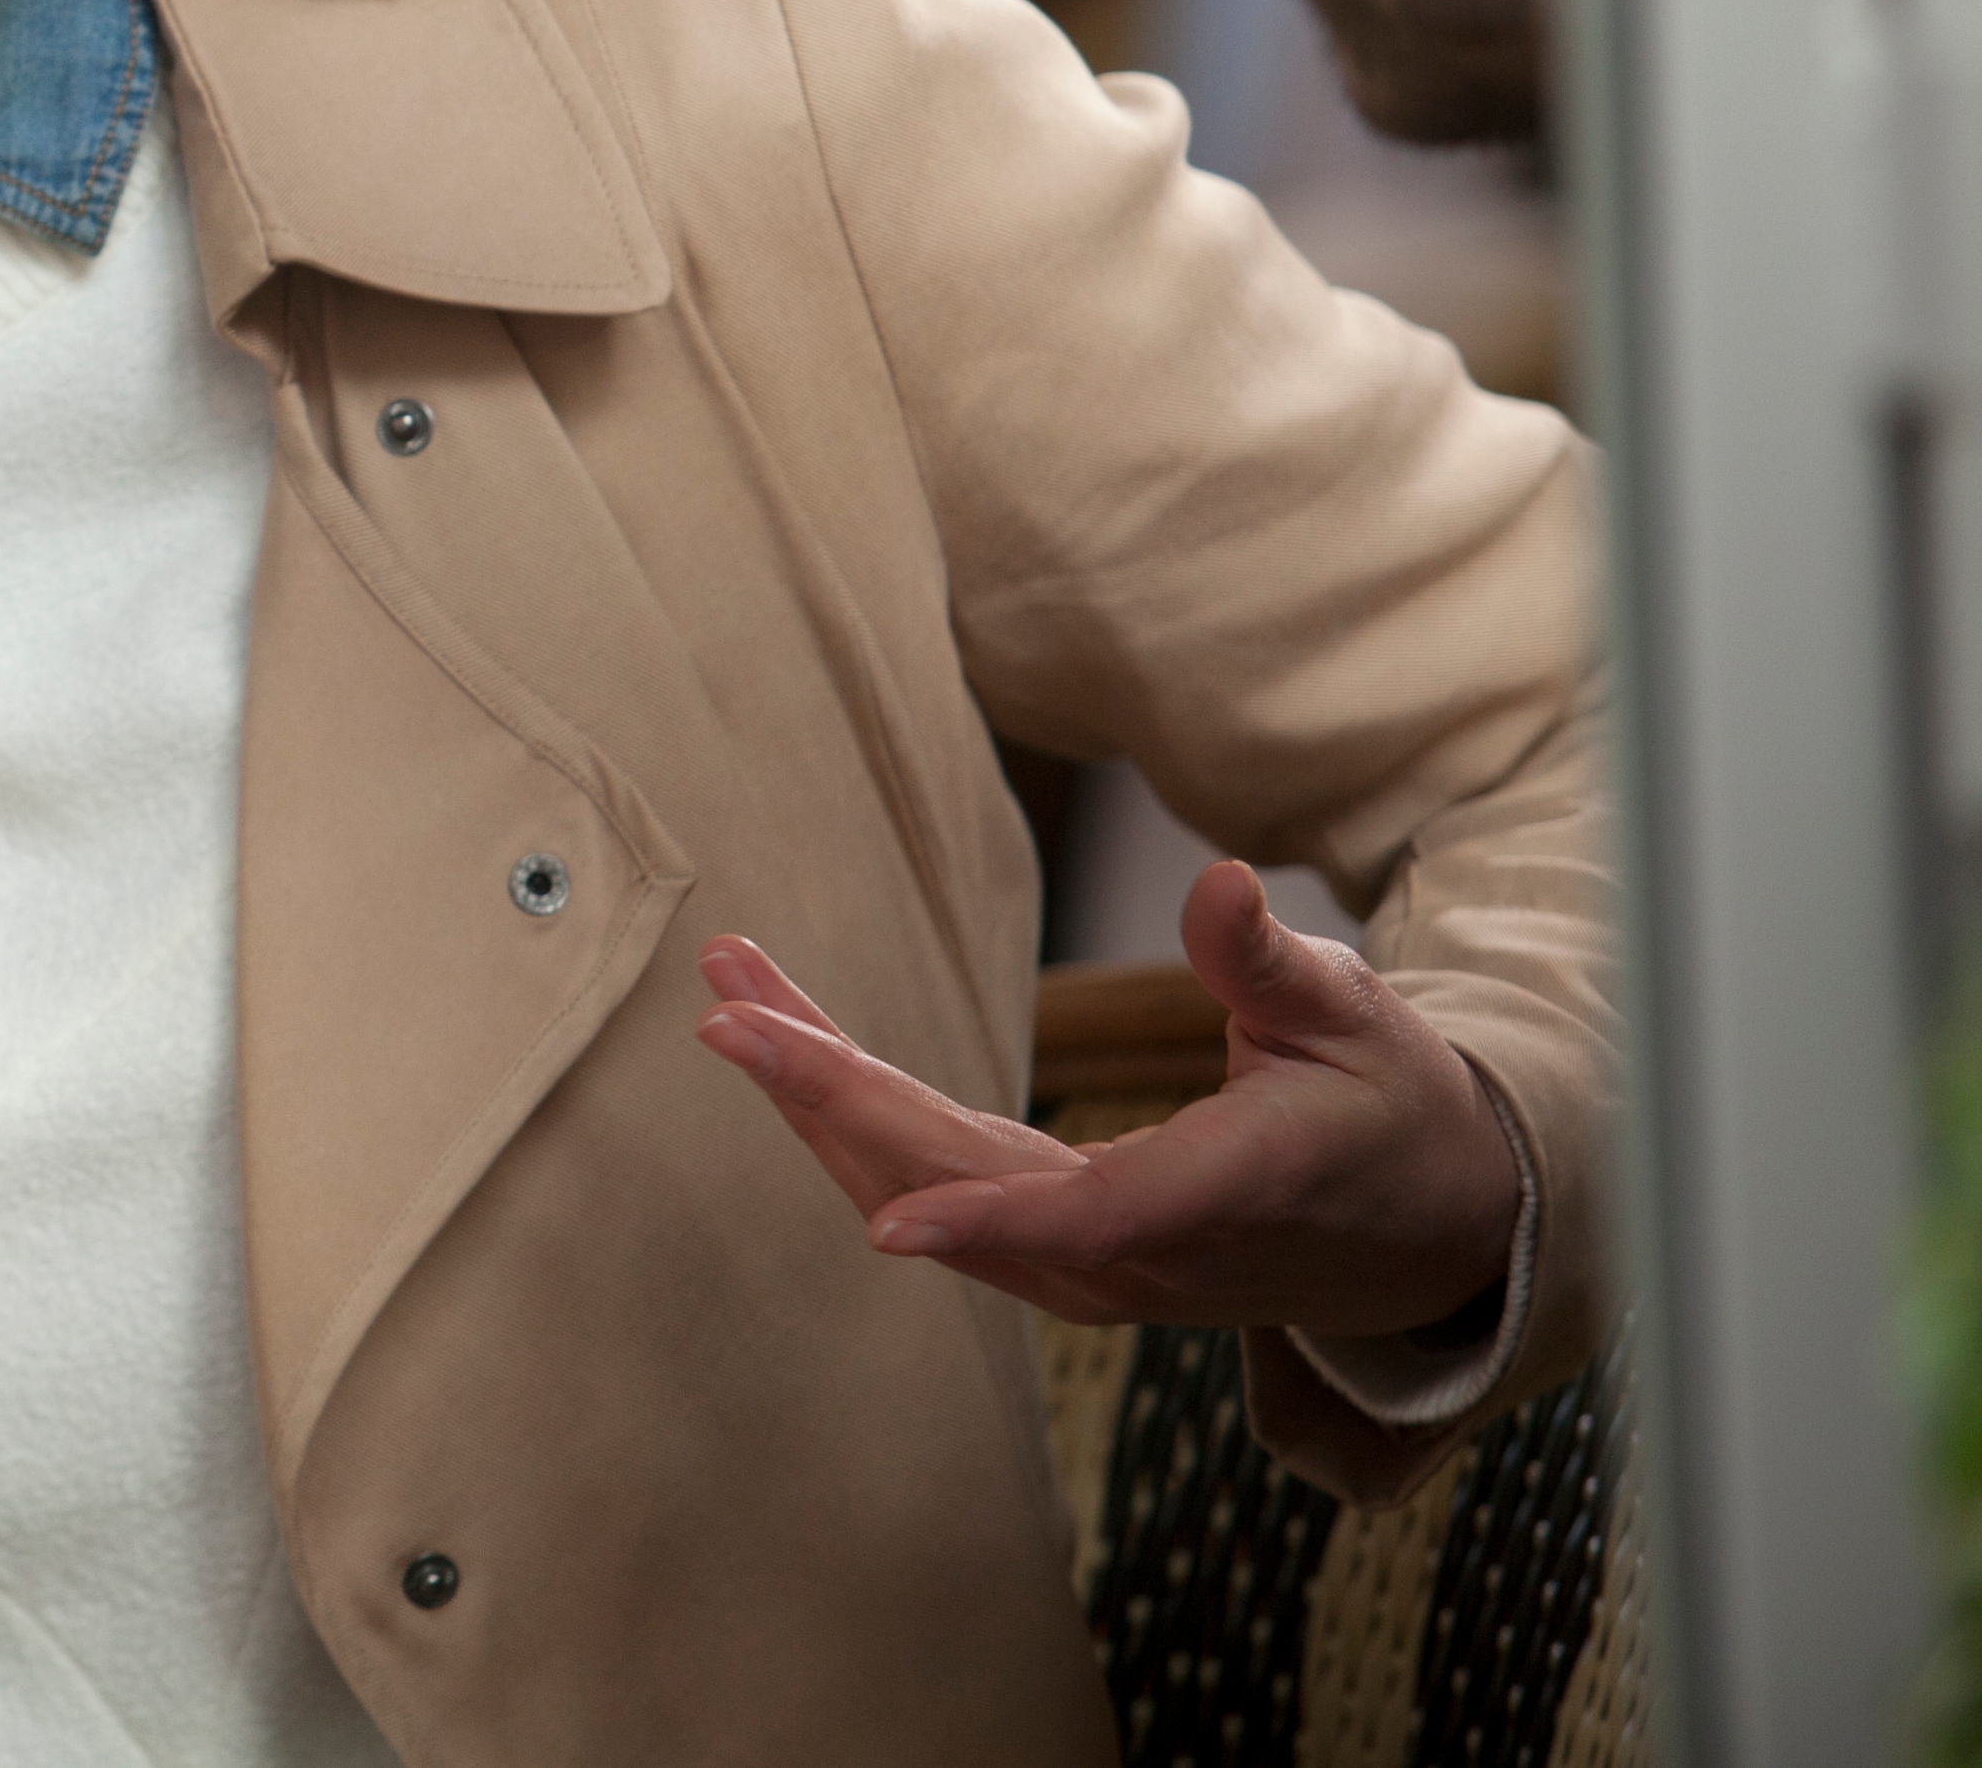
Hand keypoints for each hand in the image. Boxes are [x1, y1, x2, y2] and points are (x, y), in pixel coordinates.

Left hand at [693, 859, 1520, 1335]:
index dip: (989, 1221)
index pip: (1090, 1222)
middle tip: (725, 1008)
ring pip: (925, 1190)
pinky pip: (936, 1189)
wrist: (1425, 1234)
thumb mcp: (1356, 1020)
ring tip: (732, 991)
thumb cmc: (1392, 1109)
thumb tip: (1218, 883)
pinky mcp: (1060, 1254)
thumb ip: (1271, 964)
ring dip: (817, 1096)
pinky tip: (790, 1052)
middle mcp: (1140, 1254)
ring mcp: (1092, 1268)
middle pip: (958, 1186)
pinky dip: (851, 1118)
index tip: (887, 1225)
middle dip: (830, 1096)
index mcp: (1223, 1195)